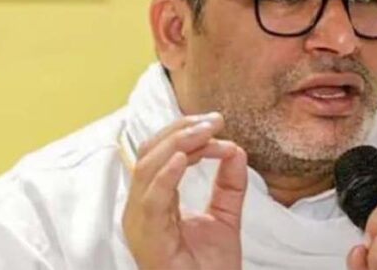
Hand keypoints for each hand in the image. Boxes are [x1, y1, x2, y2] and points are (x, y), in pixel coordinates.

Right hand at [122, 113, 247, 269]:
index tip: (218, 124)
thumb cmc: (209, 268)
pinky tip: (184, 159)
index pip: (163, 152)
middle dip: (182, 129)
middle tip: (215, 120)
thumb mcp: (225, 216)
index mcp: (154, 199)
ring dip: (179, 143)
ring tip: (206, 132)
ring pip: (147, 167)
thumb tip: (236, 148)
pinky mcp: (147, 236)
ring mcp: (140, 221)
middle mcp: (141, 206)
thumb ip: (229, 183)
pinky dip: (166, 175)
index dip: (188, 132)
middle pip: (150, 151)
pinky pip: (151, 199)